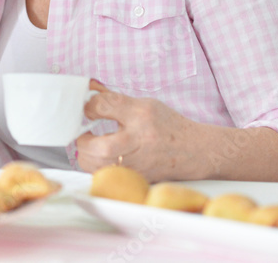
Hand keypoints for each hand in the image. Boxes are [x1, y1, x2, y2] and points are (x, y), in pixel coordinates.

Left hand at [75, 80, 204, 182]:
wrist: (194, 151)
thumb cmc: (167, 126)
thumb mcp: (144, 105)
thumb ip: (114, 100)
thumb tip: (87, 99)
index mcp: (141, 116)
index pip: (105, 105)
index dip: (90, 105)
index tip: (89, 108)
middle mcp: (139, 141)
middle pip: (99, 147)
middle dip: (83, 140)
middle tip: (84, 133)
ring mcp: (137, 164)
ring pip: (97, 166)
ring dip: (87, 154)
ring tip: (91, 145)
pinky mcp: (135, 178)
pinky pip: (104, 175)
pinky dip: (97, 166)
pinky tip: (101, 158)